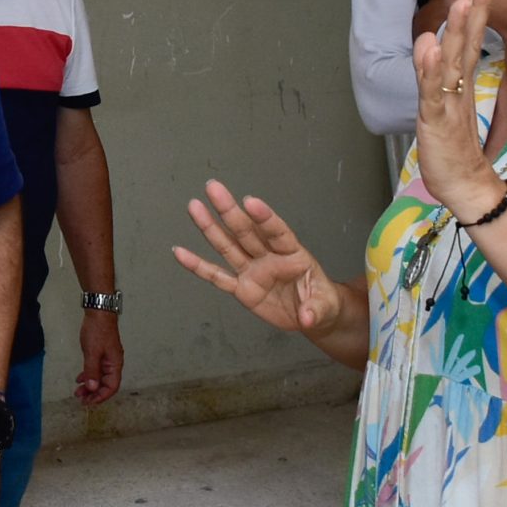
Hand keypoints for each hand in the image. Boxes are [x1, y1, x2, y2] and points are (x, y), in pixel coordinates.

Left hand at [76, 311, 122, 403]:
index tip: (89, 402)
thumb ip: (92, 371)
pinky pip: (96, 369)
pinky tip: (80, 378)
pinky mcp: (101, 352)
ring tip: (78, 391)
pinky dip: (88, 375)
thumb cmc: (98, 331)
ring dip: (90, 385)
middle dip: (93, 393)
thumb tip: (92, 388)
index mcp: (115, 364)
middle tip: (80, 399)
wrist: (98, 312)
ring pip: (99, 377)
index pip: (111, 387)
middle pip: (105, 384)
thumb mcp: (92, 352)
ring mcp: (107, 358)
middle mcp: (113, 363)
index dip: (101, 396)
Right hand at [176, 181, 338, 336]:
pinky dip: (198, 266)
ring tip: (194, 206)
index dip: (264, 218)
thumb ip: (316, 310)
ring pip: (228, 246)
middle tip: (213, 188)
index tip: (249, 202)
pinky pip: (217, 276)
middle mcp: (268, 257)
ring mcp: (252, 270)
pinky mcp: (241, 288)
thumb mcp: (327, 307)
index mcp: (292, 254)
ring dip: (210, 227)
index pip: (277, 232)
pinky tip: (180, 253)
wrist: (312, 315)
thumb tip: (307, 318)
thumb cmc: (322, 302)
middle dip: (229, 210)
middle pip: (246, 231)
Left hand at [412, 0, 503, 216]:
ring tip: (461, 4)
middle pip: (467, 41)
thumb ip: (434, 70)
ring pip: (452, 62)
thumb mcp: (440, 100)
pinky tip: (431, 50)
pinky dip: (430, 72)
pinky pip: (432, 93)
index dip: (478, 7)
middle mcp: (458, 86)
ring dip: (457, 33)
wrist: (464, 185)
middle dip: (475, 8)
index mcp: (461, 80)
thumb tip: (430, 37)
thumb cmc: (453, 143)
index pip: (471, 37)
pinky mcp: (436, 121)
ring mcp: (448, 102)